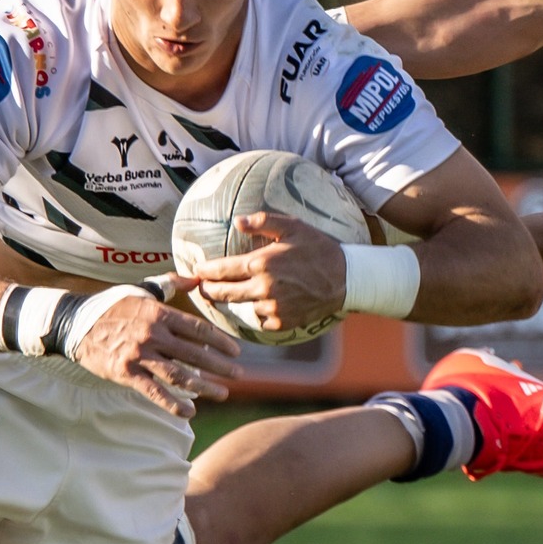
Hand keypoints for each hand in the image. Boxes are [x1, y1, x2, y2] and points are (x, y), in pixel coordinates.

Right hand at [70, 284, 242, 414]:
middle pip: (194, 354)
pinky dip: (173, 404)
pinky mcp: (126, 373)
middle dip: (220, 367)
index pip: (197, 329)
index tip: (236, 352)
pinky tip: (190, 412)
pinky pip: (154, 392)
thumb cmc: (111, 305)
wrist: (75, 323)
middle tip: (238, 375)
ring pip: (179, 375)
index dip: (220, 342)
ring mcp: (139, 356)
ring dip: (204, 386)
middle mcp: (152, 334)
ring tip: (222, 393)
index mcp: (158, 313)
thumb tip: (196, 277)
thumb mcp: (141, 290)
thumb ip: (169, 284)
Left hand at [195, 212, 346, 335]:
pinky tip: (263, 304)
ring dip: (237, 302)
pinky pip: (262, 320)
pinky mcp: (283, 322)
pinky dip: (260, 313)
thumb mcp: (293, 227)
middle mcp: (263, 288)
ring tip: (233, 295)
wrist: (347, 279)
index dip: (205, 272)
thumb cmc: (319, 248)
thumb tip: (237, 221)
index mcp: (261, 264)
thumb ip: (263, 222)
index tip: (195, 271)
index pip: (222, 271)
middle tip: (201, 288)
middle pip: (224, 294)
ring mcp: (273, 308)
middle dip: (209, 291)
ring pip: (243, 307)